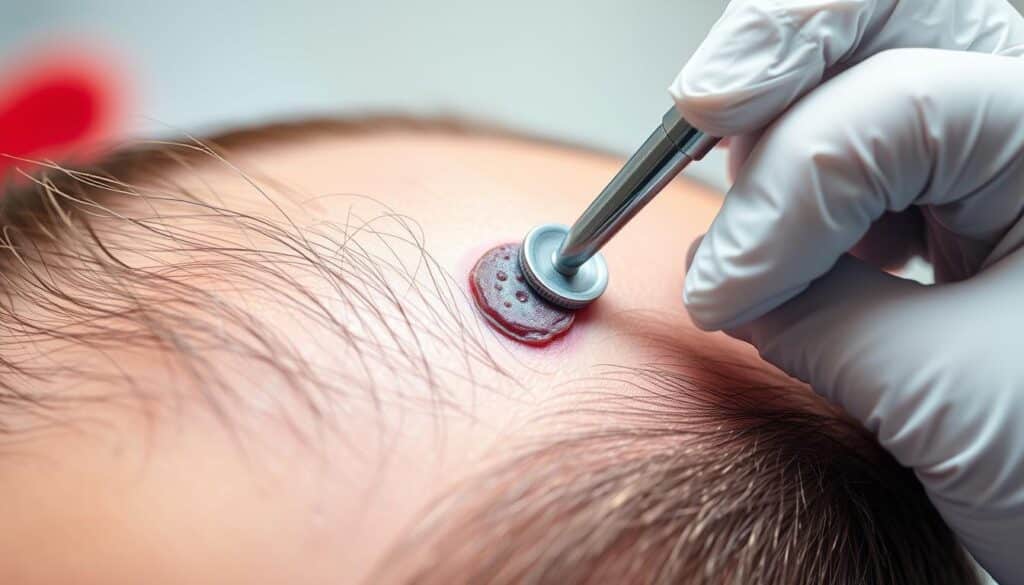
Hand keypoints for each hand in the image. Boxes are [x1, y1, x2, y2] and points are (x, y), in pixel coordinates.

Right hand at [672, 1, 1023, 581]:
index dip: (783, 199)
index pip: (892, 113)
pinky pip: (873, 125)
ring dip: (788, 114)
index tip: (722, 293)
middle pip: (890, 17)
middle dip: (779, 55)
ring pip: (870, 54)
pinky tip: (803, 237)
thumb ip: (810, 317)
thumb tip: (723, 276)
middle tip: (704, 112)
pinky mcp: (980, 180)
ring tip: (757, 210)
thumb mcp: (943, 391)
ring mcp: (1009, 139)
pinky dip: (812, 165)